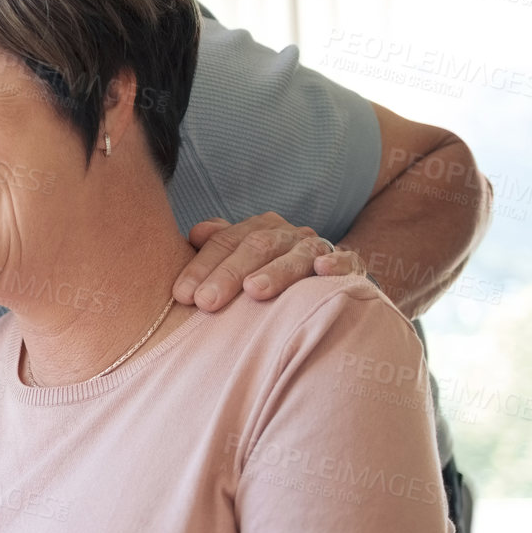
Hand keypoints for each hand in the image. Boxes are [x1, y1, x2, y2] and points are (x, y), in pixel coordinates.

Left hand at [174, 212, 365, 310]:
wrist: (323, 286)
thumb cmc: (267, 277)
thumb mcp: (239, 261)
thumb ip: (217, 247)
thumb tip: (196, 234)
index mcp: (258, 230)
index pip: (225, 242)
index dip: (202, 267)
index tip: (182, 295)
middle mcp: (287, 235)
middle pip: (256, 247)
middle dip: (229, 274)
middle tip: (206, 301)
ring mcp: (319, 248)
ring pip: (296, 255)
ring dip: (276, 271)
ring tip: (254, 290)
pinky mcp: (350, 266)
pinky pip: (346, 261)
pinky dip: (336, 263)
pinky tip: (323, 269)